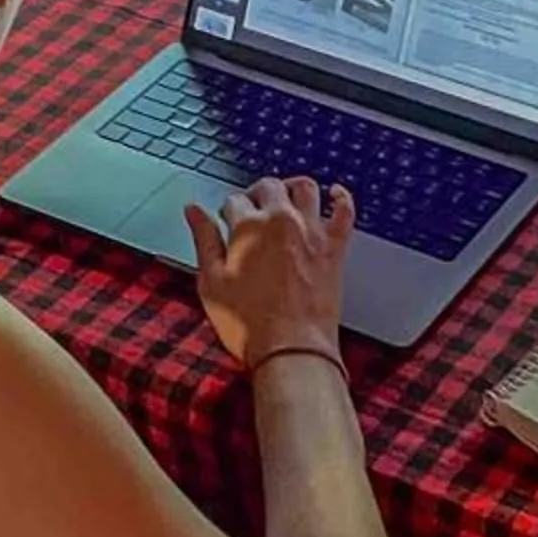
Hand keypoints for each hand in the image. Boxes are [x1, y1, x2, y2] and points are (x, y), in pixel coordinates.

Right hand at [186, 176, 354, 368]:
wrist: (291, 350)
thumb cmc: (248, 323)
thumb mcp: (211, 282)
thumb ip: (204, 240)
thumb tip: (193, 209)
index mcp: (248, 226)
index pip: (234, 201)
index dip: (227, 211)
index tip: (226, 221)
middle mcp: (281, 220)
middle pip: (269, 187)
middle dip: (256, 192)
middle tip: (251, 207)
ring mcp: (311, 232)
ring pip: (305, 188)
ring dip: (292, 186)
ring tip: (285, 194)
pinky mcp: (334, 248)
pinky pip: (344, 212)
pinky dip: (341, 197)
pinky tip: (335, 193)